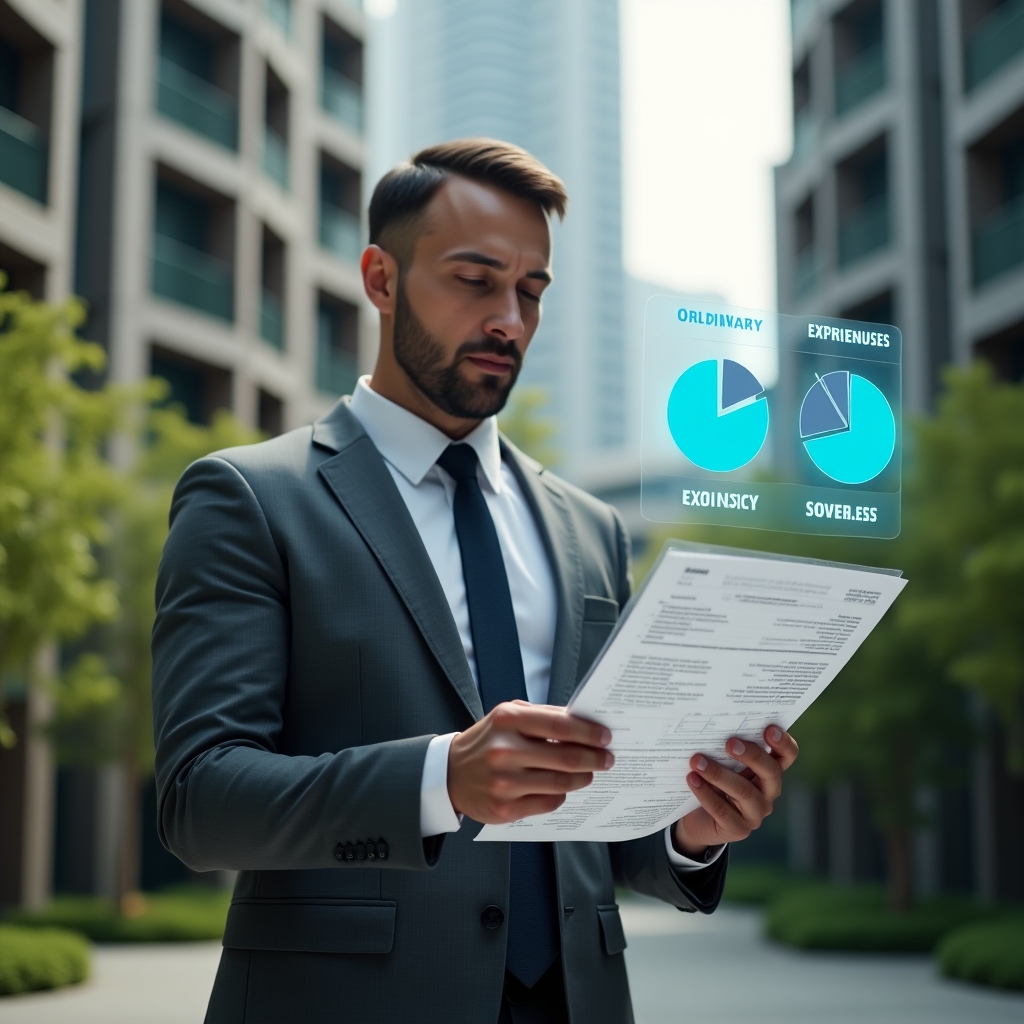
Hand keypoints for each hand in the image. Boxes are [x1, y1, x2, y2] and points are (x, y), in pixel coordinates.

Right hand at [447, 700, 614, 823]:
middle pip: (566, 757)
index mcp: (508, 720)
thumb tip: (584, 722)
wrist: (450, 774)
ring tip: (589, 773)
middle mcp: (505, 750)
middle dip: (593, 758)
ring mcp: (504, 782)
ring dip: (583, 778)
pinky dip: (562, 795)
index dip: (588, 732)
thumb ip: (543, 717)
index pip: (560, 725)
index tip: (606, 737)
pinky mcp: (505, 809)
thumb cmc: (488, 740)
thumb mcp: (508, 717)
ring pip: (561, 783)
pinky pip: (549, 803)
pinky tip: (562, 788)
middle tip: (607, 759)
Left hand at [672, 726, 798, 858]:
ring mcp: (755, 813)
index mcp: (768, 772)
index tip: (770, 729)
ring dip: (719, 774)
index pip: (786, 757)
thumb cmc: (713, 782)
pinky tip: (692, 779)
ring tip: (697, 761)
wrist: (697, 819)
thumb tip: (712, 728)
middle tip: (729, 743)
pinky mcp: (737, 829)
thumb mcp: (723, 764)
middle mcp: (768, 793)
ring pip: (744, 792)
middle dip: (752, 755)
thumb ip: (725, 749)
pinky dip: (705, 793)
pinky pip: (722, 810)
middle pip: (771, 772)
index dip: (783, 743)